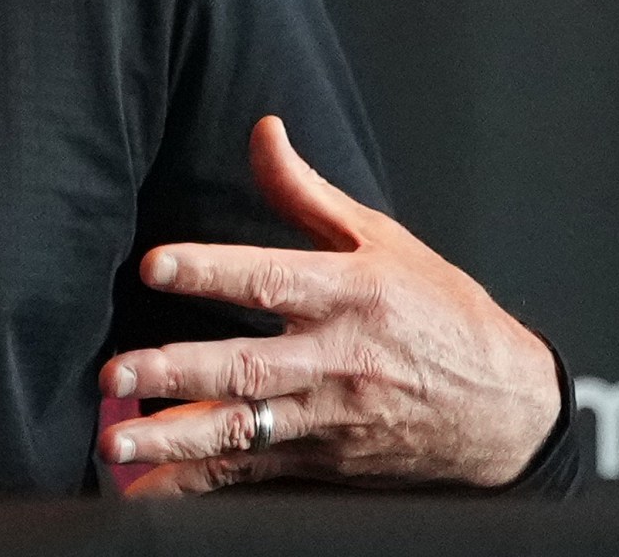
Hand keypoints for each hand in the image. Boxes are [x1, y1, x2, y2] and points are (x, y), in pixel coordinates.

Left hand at [100, 116, 558, 494]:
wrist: (505, 408)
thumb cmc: (441, 314)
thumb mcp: (384, 240)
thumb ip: (308, 191)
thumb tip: (263, 130)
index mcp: (350, 294)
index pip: (271, 279)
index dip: (212, 271)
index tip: (156, 265)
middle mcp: (337, 360)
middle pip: (248, 366)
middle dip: (176, 372)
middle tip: (114, 374)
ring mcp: (329, 418)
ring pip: (243, 430)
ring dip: (175, 438)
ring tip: (116, 442)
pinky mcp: (324, 461)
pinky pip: (254, 474)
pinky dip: (200, 485)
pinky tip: (151, 489)